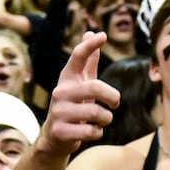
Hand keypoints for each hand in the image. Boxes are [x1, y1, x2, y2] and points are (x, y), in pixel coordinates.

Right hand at [41, 32, 118, 156]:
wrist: (54, 137)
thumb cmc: (73, 106)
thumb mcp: (80, 84)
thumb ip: (87, 61)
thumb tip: (90, 32)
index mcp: (67, 79)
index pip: (77, 57)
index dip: (90, 45)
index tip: (103, 36)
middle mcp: (60, 92)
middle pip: (95, 87)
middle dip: (112, 97)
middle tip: (115, 103)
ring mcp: (58, 112)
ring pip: (96, 113)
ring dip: (106, 118)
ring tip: (102, 120)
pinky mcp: (60, 131)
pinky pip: (91, 131)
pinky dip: (98, 132)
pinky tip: (92, 131)